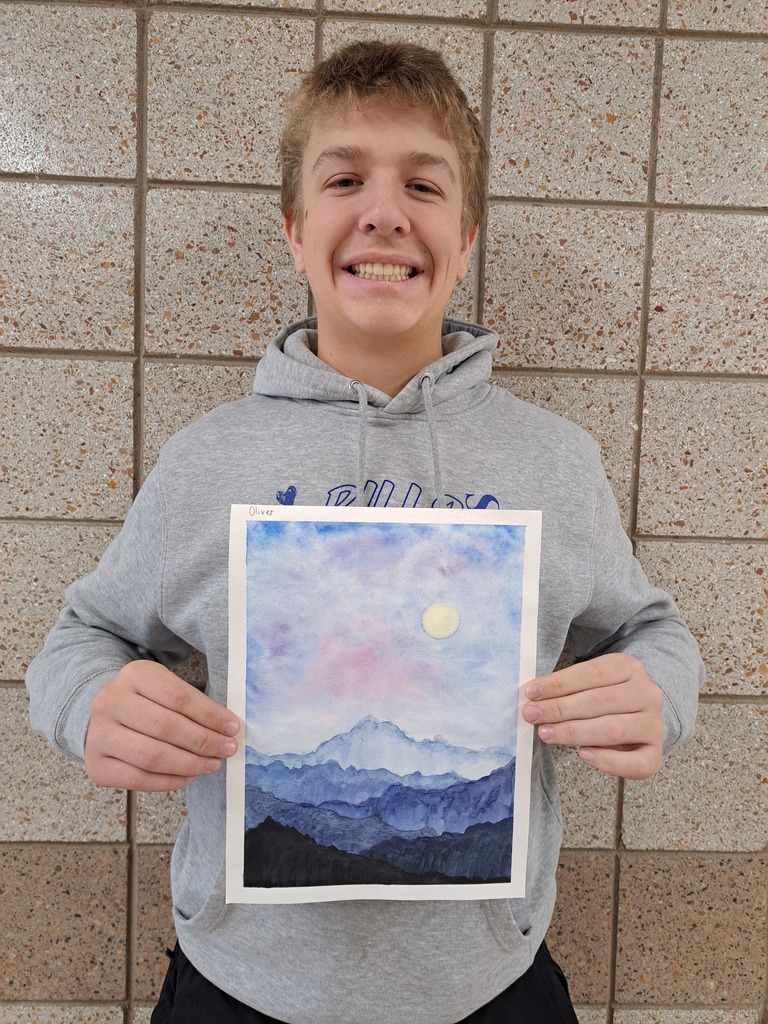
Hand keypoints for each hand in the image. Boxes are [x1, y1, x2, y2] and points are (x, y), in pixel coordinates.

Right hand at [84, 660, 240, 791]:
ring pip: (151, 756)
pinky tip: (189, 776)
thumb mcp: (164, 687)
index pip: (178, 697)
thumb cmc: (144, 701)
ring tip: (211, 764)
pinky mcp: (96, 765)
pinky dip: (169, 781)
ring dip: (189, 764)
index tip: (232, 728)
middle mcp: (111, 702)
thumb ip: (192, 704)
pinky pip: (138, 779)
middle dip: (203, 741)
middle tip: (226, 749)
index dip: (209, 715)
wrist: (103, 715)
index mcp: (134, 675)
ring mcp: (99, 735)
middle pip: (165, 727)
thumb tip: (227, 729)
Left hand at [522, 653, 663, 779]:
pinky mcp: (656, 754)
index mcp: (629, 668)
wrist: (638, 717)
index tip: (531, 692)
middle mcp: (647, 693)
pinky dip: (606, 760)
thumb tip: (533, 698)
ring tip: (547, 733)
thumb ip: (569, 688)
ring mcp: (654, 724)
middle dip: (560, 709)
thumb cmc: (606, 699)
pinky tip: (583, 754)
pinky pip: (634, 762)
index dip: (559, 683)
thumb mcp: (591, 683)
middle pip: (599, 701)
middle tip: (532, 715)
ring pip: (612, 729)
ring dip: (574, 732)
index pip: (591, 673)